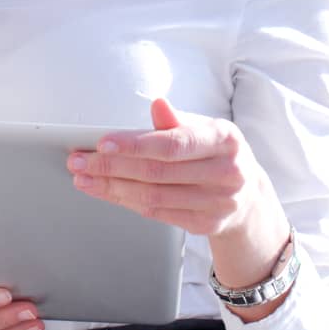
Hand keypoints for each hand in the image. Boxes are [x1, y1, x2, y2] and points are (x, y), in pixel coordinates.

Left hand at [65, 97, 272, 239]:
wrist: (248, 196)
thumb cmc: (219, 154)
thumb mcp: (207, 129)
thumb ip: (178, 120)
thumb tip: (157, 105)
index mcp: (226, 140)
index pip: (174, 144)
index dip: (135, 144)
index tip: (102, 143)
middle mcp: (226, 172)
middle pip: (158, 172)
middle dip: (112, 166)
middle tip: (80, 161)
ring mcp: (217, 202)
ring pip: (153, 196)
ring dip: (112, 187)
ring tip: (84, 178)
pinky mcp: (205, 224)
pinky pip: (157, 214)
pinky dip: (127, 202)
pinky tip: (108, 192)